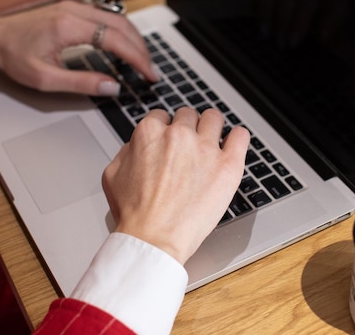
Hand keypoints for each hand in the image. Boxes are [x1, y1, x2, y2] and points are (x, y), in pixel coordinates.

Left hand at [0, 0, 157, 94]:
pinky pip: (106, 17)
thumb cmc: (14, 56)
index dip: (136, 57)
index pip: (114, 39)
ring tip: (142, 61)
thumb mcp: (44, 78)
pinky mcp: (73, 9)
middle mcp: (74, 11)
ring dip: (133, 39)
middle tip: (150, 70)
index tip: (149, 73)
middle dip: (141, 49)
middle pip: (121, 26)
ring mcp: (74, 7)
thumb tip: (111, 87)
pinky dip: (121, 32)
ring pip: (117, 19)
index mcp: (68, 27)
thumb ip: (81, 83)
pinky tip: (125, 47)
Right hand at [102, 107, 249, 263]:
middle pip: (188, 115)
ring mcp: (205, 148)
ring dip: (212, 127)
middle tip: (188, 146)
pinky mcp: (228, 164)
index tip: (169, 140)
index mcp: (149, 133)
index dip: (165, 129)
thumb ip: (126, 151)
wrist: (154, 238)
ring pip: (214, 118)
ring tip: (212, 141)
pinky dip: (238, 138)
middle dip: (187, 128)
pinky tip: (234, 144)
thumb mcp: (113, 175)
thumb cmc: (134, 213)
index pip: (162, 116)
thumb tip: (137, 145)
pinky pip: (241, 136)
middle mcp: (178, 134)